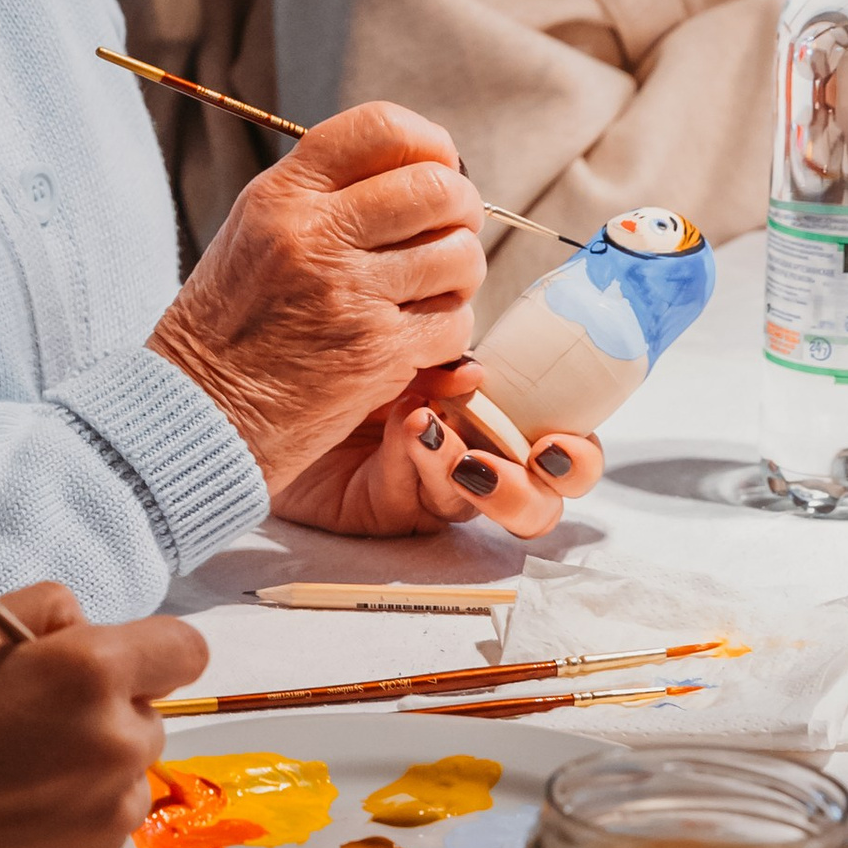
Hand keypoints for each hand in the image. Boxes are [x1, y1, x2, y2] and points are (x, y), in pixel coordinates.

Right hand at [0, 580, 206, 847]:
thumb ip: (43, 612)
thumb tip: (86, 627)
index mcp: (89, 675)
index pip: (184, 650)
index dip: (147, 650)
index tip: (100, 665)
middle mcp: (116, 746)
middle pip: (147, 714)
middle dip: (103, 711)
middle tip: (22, 726)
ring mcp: (107, 819)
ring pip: (127, 775)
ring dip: (90, 769)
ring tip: (9, 780)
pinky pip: (103, 827)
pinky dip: (70, 819)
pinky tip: (4, 822)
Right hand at [148, 102, 485, 490]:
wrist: (202, 412)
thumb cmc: (229, 325)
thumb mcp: (254, 232)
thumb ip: (322, 195)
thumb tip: (418, 168)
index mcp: (281, 196)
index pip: (381, 128)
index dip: (430, 143)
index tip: (438, 166)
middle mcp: (314, 235)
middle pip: (437, 187)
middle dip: (460, 210)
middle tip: (448, 233)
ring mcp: (348, 294)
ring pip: (459, 255)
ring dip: (460, 275)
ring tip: (431, 290)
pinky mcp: (377, 353)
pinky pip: (454, 323)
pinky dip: (447, 331)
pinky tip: (415, 338)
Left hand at [272, 359, 604, 540]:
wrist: (270, 381)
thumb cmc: (349, 349)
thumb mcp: (410, 339)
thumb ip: (450, 352)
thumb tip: (477, 370)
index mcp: (496, 414)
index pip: (560, 444)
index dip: (577, 456)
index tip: (559, 440)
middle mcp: (476, 457)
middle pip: (544, 499)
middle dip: (542, 487)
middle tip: (531, 457)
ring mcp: (434, 488)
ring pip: (480, 509)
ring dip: (474, 472)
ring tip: (442, 434)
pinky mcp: (390, 508)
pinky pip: (416, 498)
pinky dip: (417, 460)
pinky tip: (407, 427)